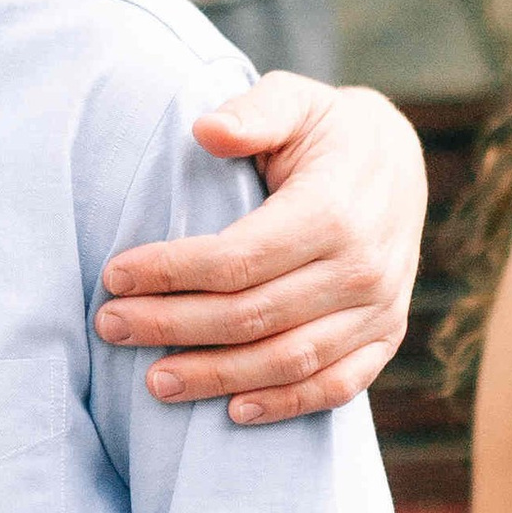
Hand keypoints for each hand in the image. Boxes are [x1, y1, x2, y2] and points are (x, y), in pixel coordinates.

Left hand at [95, 75, 423, 423]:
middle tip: (111, 326)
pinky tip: (233, 412)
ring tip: (153, 381)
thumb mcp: (295, 100)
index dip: (170, 272)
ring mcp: (379, 308)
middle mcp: (362, 268)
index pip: (237, 259)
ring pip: (286, 359)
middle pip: (250, 315)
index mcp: (333, 211)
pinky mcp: (386, 335)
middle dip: (171, 325)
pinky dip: (286, 404)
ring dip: (215, 376)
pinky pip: (337, 384)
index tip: (114, 276)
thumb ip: (254, 112)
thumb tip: (206, 129)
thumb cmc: (327, 130)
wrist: (399, 160)